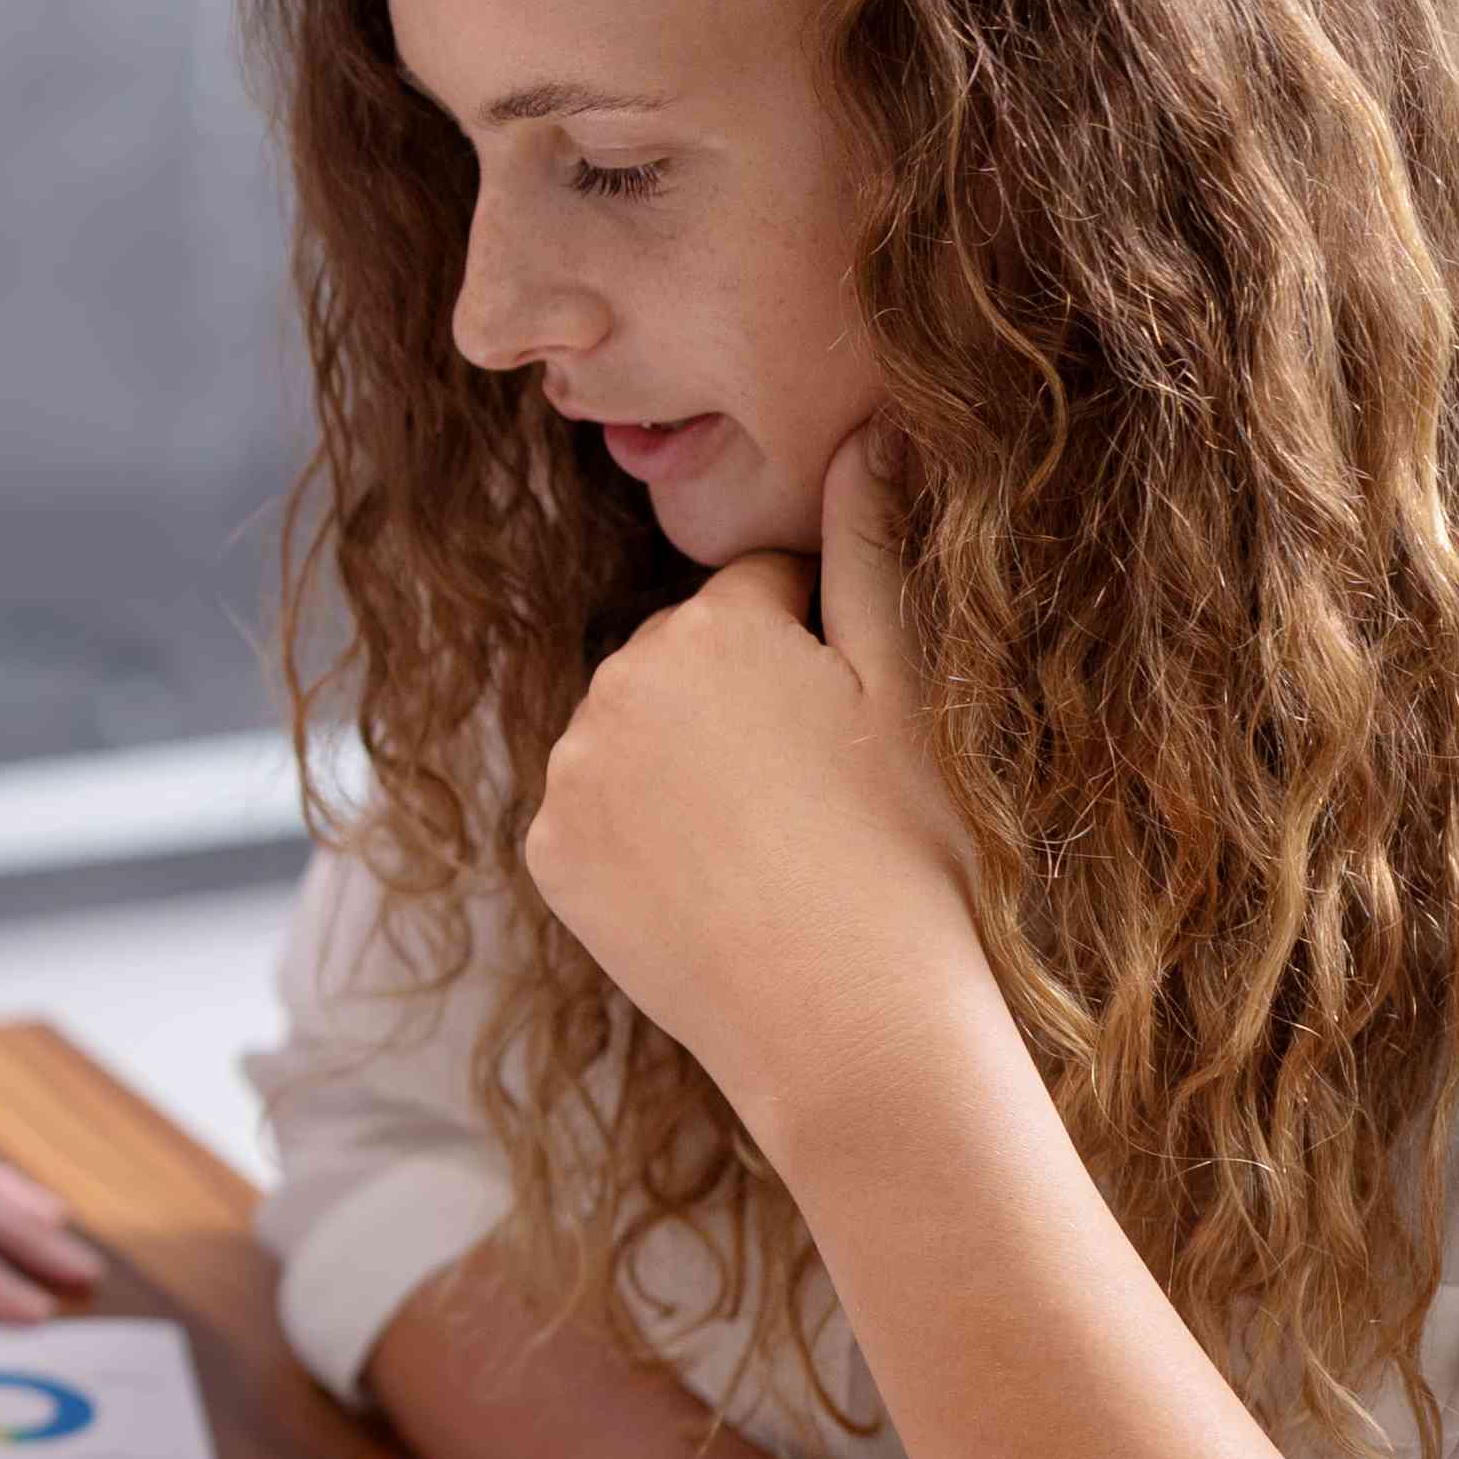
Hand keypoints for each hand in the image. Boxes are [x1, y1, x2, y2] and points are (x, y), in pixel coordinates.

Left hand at [520, 428, 991, 1132]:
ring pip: (636, 735)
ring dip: (688, 769)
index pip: (763, 596)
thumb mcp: (912, 690)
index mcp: (708, 626)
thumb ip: (874, 548)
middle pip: (687, 662)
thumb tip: (869, 426)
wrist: (853, 1032)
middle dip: (743, 705)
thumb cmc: (910, 853)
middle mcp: (613, 683)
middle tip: (817, 804)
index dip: (823, 662)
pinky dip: (640, 840)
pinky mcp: (546, 854)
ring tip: (769, 849)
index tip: (855, 742)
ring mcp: (567, 773)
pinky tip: (710, 889)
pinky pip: (594, 815)